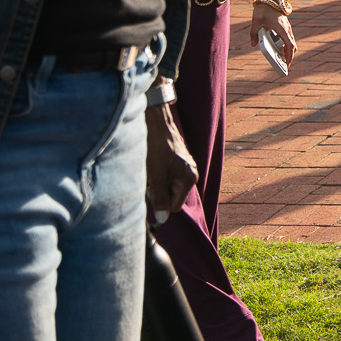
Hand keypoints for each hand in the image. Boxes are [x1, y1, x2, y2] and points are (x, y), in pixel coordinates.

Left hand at [146, 101, 197, 217]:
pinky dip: (154, 171)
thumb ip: (160, 200)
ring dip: (154, 181)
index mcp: (190, 179)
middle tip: (149, 177)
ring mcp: (183, 164)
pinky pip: (163, 173)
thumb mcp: (156, 177)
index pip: (174, 206)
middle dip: (157, 190)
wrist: (154, 120)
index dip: (160, 202)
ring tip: (149, 167)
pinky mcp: (174, 158)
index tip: (152, 189)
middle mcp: (190, 172)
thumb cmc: (156, 147)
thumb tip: (162, 220)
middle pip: (170, 195)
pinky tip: (150, 160)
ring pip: (165, 184)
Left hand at [250, 0, 297, 62]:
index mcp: (282, 29)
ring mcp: (287, 27)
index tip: (287, 64)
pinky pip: (288, 38)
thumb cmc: (264, 9)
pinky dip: (286, 45)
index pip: (289, 45)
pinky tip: (279, 49)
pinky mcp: (285, 26)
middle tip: (285, 66)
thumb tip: (253, 44)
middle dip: (289, 56)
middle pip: (292, 46)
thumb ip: (254, 33)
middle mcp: (287, 29)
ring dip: (288, 51)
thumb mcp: (256, 21)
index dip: (289, 56)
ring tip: (281, 59)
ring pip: (291, 42)